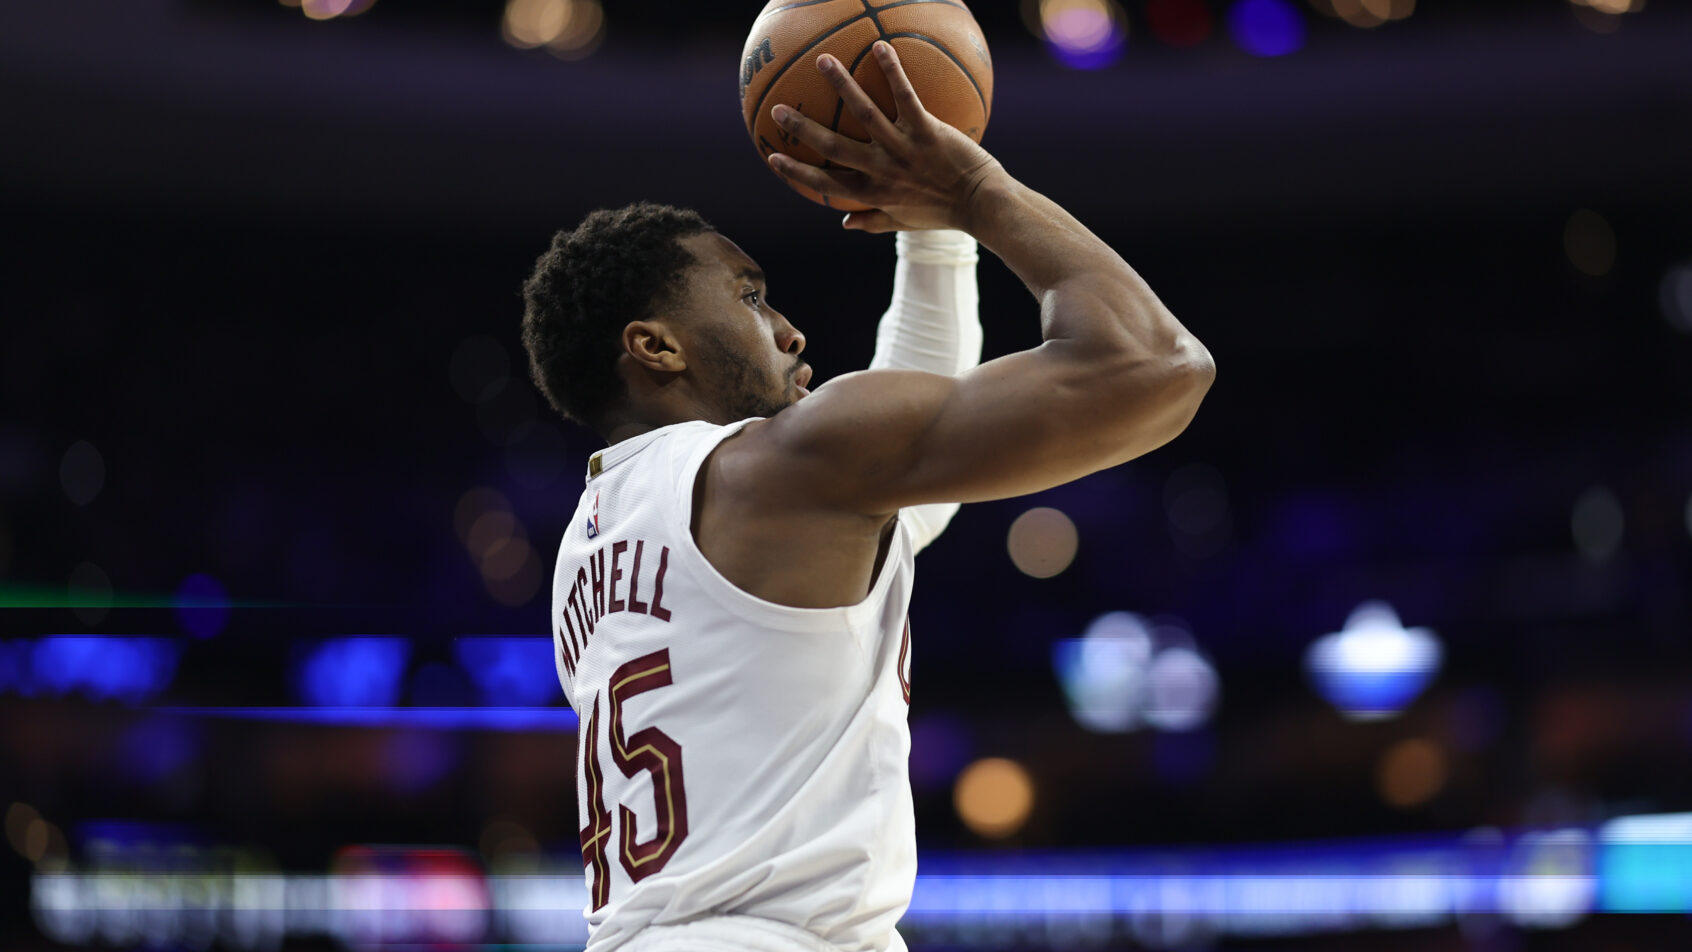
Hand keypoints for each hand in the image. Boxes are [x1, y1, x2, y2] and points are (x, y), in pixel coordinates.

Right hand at [767, 41, 1004, 233]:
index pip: (825, 184)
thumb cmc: (942, 213)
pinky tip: (880, 46)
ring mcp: (903, 148)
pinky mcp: (927, 130)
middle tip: (778, 110)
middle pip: (833, 147)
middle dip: (803, 128)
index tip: (773, 159)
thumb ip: (872, 222)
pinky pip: (905, 95)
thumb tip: (843, 225)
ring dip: (842, 85)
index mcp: (873, 192)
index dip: (797, 172)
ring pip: (865, 113)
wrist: (981, 203)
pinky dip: (892, 71)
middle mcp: (882, 170)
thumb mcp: (902, 223)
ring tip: (823, 61)